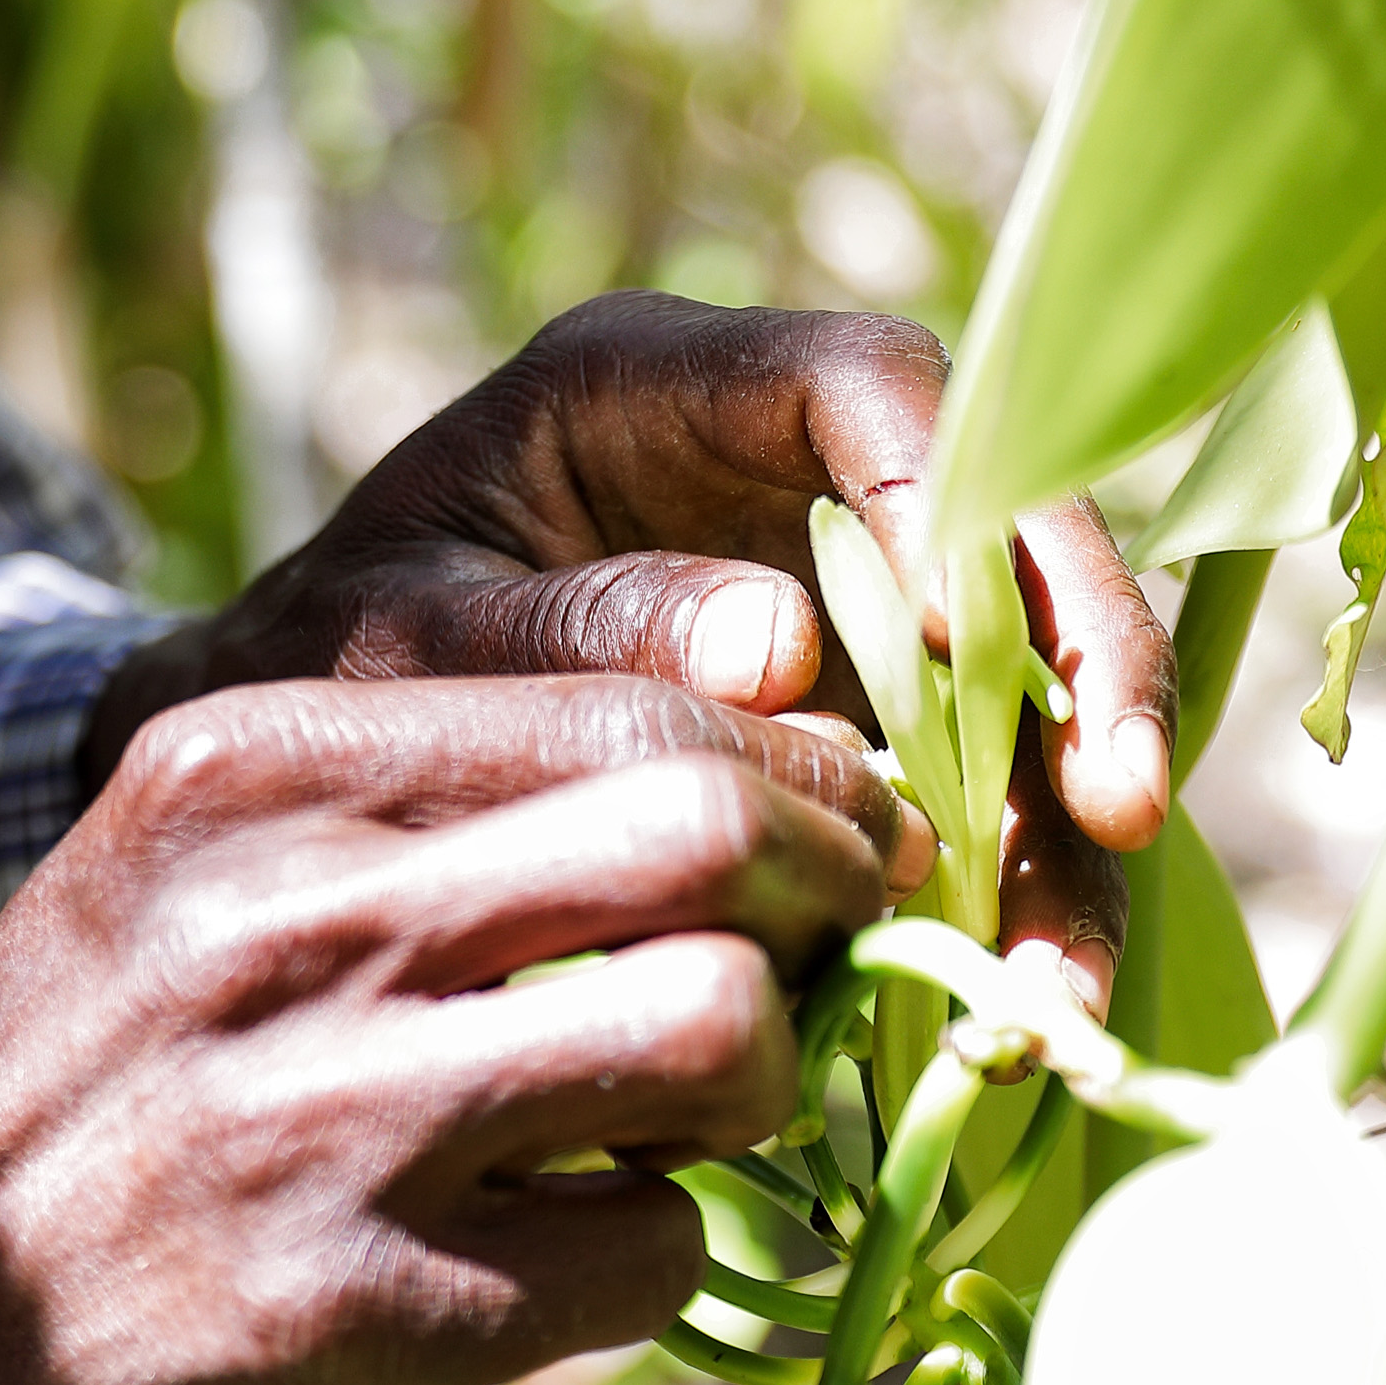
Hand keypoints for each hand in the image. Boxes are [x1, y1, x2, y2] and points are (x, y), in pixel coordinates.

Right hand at [0, 675, 917, 1384]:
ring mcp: (331, 1117)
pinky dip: (660, 1247)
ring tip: (704, 1107)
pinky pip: (649, 1247)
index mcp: (256, 765)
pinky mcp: (367, 1309)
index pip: (624, 698)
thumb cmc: (81, 1067)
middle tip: (838, 940)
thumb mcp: (186, 859)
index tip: (825, 821)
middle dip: (827, 885)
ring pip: (713, 1027)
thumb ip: (411, 796)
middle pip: (703, 829)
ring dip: (764, 1075)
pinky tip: (583, 1241)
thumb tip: (725, 775)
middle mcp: (294, 914)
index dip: (782, 766)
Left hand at [85, 291, 1172, 1003]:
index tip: (965, 645)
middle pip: (1000, 522)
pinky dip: (1013, 891)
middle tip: (1117, 808)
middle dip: (1079, 663)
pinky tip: (1030, 1002)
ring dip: (1066, 822)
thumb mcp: (399, 640)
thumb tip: (786, 650)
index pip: (863, 382)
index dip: (946, 496)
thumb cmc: (312, 665)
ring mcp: (841, 597)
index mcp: (651, 382)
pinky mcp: (864, 723)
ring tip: (1064, 982)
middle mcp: (780, 467)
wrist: (268, 760)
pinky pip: (979, 788)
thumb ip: (570, 635)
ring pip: (1020, 676)